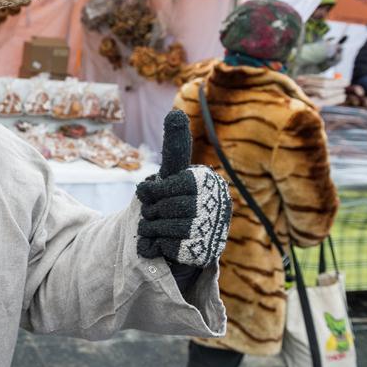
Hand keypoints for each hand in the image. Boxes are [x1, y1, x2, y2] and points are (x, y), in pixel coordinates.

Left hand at [135, 110, 231, 267]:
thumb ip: (174, 147)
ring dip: (149, 227)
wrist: (184, 240)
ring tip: (152, 227)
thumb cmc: (176, 200)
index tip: (148, 193)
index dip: (154, 191)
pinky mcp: (203, 253)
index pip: (172, 186)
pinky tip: (160, 242)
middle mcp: (217, 205)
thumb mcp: (174, 173)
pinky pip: (167, 246)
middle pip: (167, 206)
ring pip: (165, 226)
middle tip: (150, 213)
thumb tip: (175, 112)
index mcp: (209, 183)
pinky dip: (155, 244)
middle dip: (150, 211)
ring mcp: (212, 231)